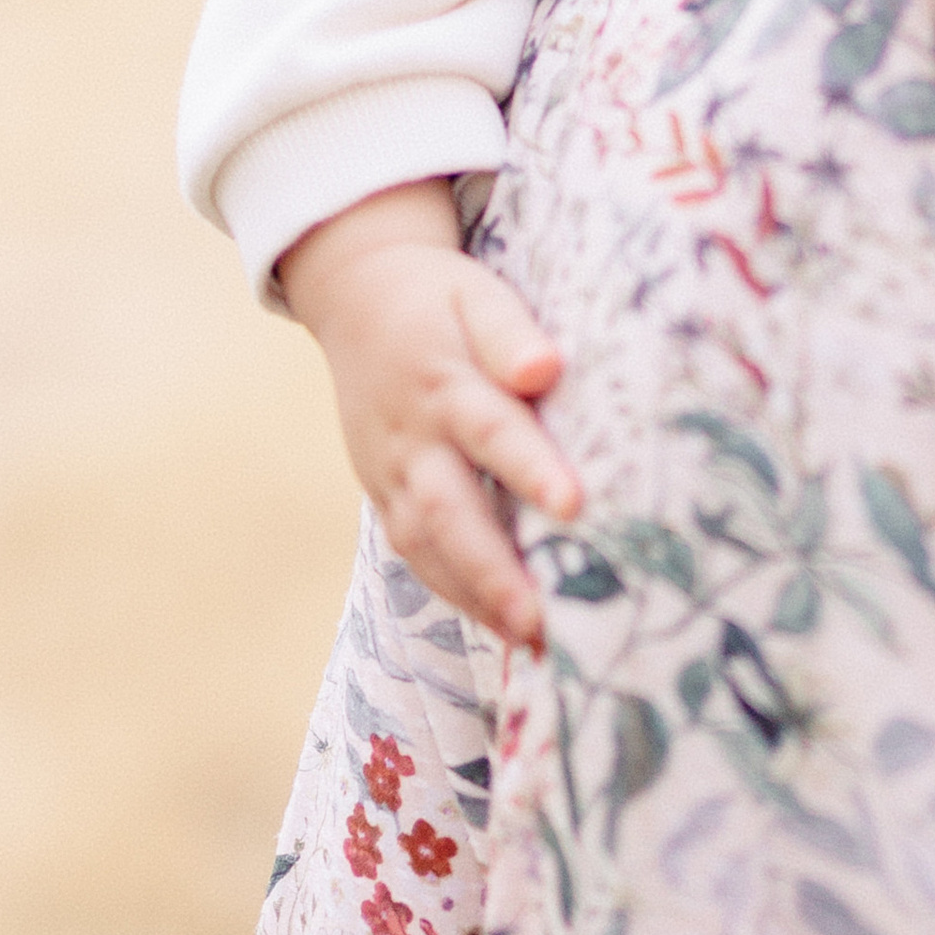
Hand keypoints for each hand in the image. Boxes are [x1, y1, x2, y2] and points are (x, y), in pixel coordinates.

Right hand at [277, 178, 582, 650]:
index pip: (492, 429)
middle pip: (449, 511)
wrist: (360, 298)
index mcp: (443, 382)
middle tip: (545, 618)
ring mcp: (391, 472)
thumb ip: (509, 331)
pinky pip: (413, 551)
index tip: (574, 504)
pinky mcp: (383, 494)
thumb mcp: (477, 295)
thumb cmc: (441, 298)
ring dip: (477, 596)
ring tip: (533, 639)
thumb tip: (544, 368)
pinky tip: (498, 623)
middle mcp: (413, 437)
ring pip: (425, 546)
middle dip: (496, 569)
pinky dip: (453, 591)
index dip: (530, 467)